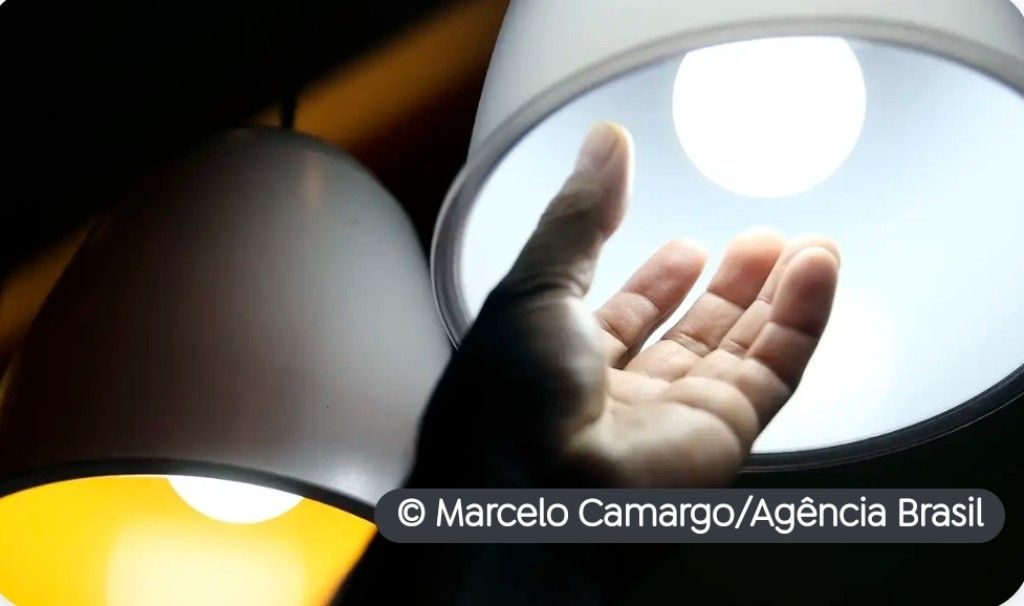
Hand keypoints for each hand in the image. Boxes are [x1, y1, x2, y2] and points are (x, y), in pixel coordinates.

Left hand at [409, 123, 838, 488]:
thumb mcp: (536, 286)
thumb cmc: (513, 398)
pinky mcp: (726, 434)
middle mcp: (622, 396)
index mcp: (565, 364)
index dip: (655, 282)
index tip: (685, 245)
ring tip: (805, 245)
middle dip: (726, 287)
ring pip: (740, 351)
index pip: (622, 319)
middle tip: (759, 241)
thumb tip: (605, 143)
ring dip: (775, 296)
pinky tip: (818, 266)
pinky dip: (803, 317)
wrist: (537, 493)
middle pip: (691, 336)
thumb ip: (579, 216)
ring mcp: (676, 418)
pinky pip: (775, 370)